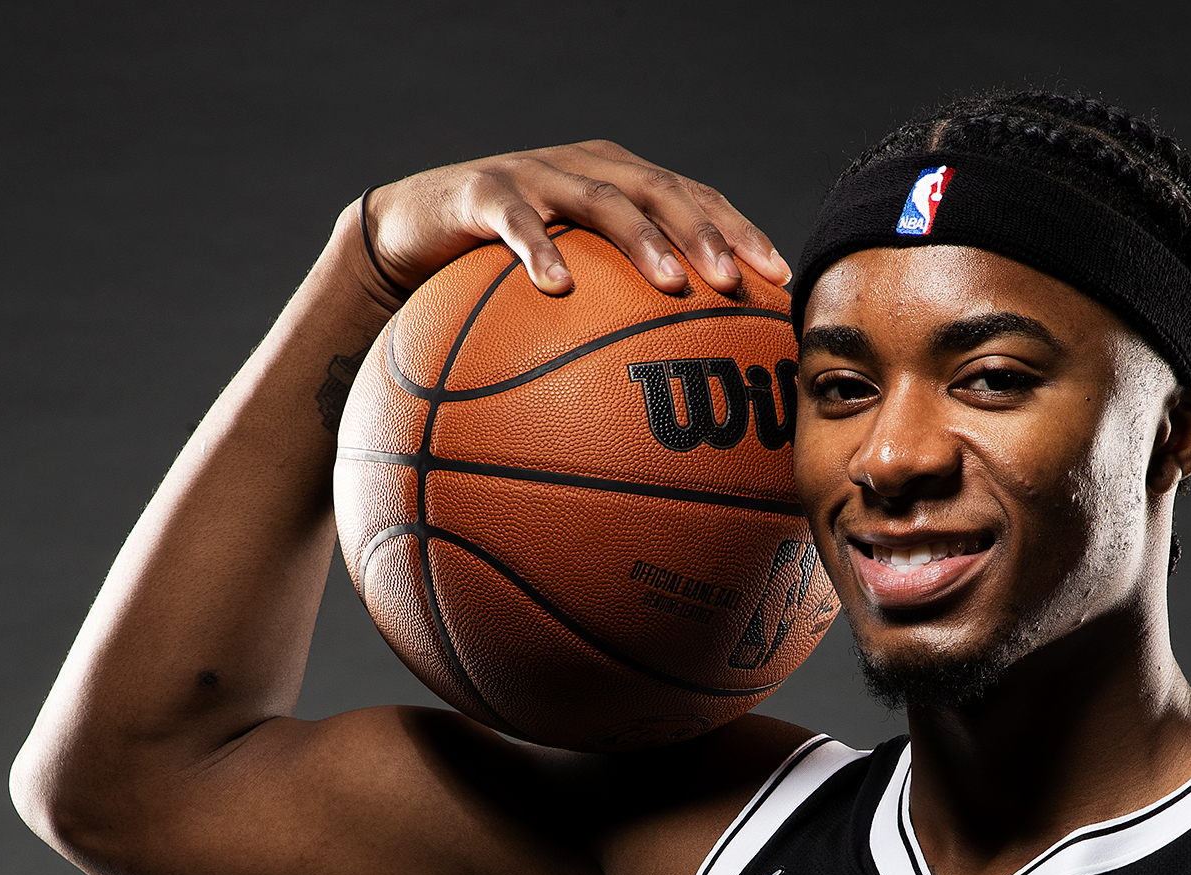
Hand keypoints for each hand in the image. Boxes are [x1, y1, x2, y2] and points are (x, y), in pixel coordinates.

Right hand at [358, 141, 790, 302]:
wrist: (410, 235)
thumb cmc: (504, 274)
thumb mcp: (573, 288)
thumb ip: (622, 314)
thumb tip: (685, 390)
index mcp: (621, 183)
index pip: (696, 198)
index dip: (740, 231)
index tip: (780, 280)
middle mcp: (587, 168)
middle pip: (661, 191)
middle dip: (705, 235)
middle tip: (735, 283)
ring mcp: (536, 175)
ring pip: (602, 200)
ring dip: (642, 241)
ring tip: (671, 284)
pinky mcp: (482, 191)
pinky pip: (515, 220)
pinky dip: (539, 249)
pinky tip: (559, 288)